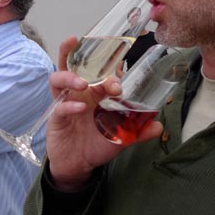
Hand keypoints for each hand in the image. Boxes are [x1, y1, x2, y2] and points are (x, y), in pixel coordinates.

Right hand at [46, 36, 162, 190]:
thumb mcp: (121, 138)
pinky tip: (79, 109)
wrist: (78, 165)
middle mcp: (78, 93)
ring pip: (58, 79)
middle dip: (73, 51)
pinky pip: (59, 107)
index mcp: (94, 93)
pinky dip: (68, 106)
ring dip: (69, 77)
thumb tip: (158, 127)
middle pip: (70, 65)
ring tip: (82, 83)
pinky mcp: (55, 117)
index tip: (118, 88)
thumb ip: (138, 131)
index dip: (108, 76)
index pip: (99, 75)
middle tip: (83, 49)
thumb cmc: (96, 144)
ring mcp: (65, 103)